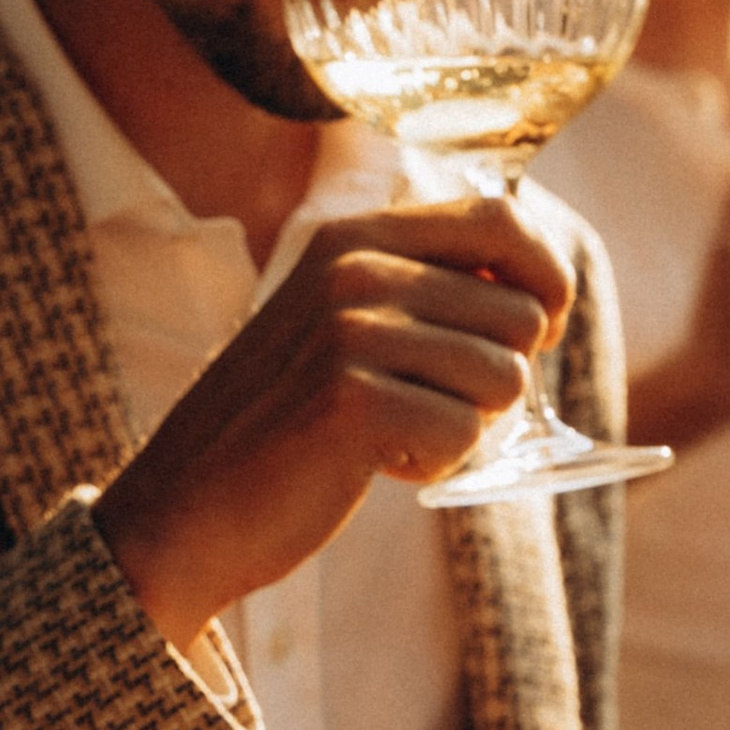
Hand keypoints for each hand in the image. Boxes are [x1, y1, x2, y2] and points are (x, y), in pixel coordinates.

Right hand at [95, 198, 573, 652]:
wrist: (184, 508)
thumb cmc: (282, 423)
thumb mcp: (340, 321)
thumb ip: (423, 288)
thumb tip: (541, 293)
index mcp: (353, 237)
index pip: (500, 220)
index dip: (545, 280)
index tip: (535, 331)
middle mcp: (353, 268)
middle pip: (520, 315)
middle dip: (495, 376)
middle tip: (422, 404)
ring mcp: (350, 331)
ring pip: (504, 379)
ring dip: (463, 425)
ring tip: (389, 433)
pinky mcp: (353, 402)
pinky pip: (465, 434)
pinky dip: (434, 462)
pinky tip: (374, 463)